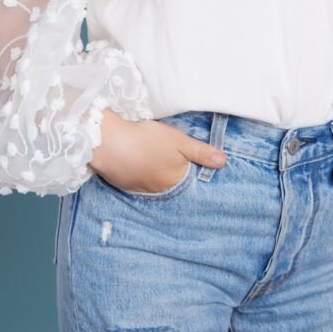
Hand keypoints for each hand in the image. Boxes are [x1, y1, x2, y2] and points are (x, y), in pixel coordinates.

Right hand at [86, 109, 226, 192]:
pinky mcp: (123, 183)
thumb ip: (201, 153)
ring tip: (154, 159)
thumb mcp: (180, 142)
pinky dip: (139, 172)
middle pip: (170, 182)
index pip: (187, 180)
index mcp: (173, 181)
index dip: (189, 169)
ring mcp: (138, 189)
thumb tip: (223, 162)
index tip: (187, 161)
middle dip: (171, 172)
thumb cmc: (147, 140)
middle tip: (167, 157)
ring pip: (153, 182)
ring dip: (154, 173)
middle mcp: (158, 191)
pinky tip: (138, 161)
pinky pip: (136, 181)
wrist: (109, 143)